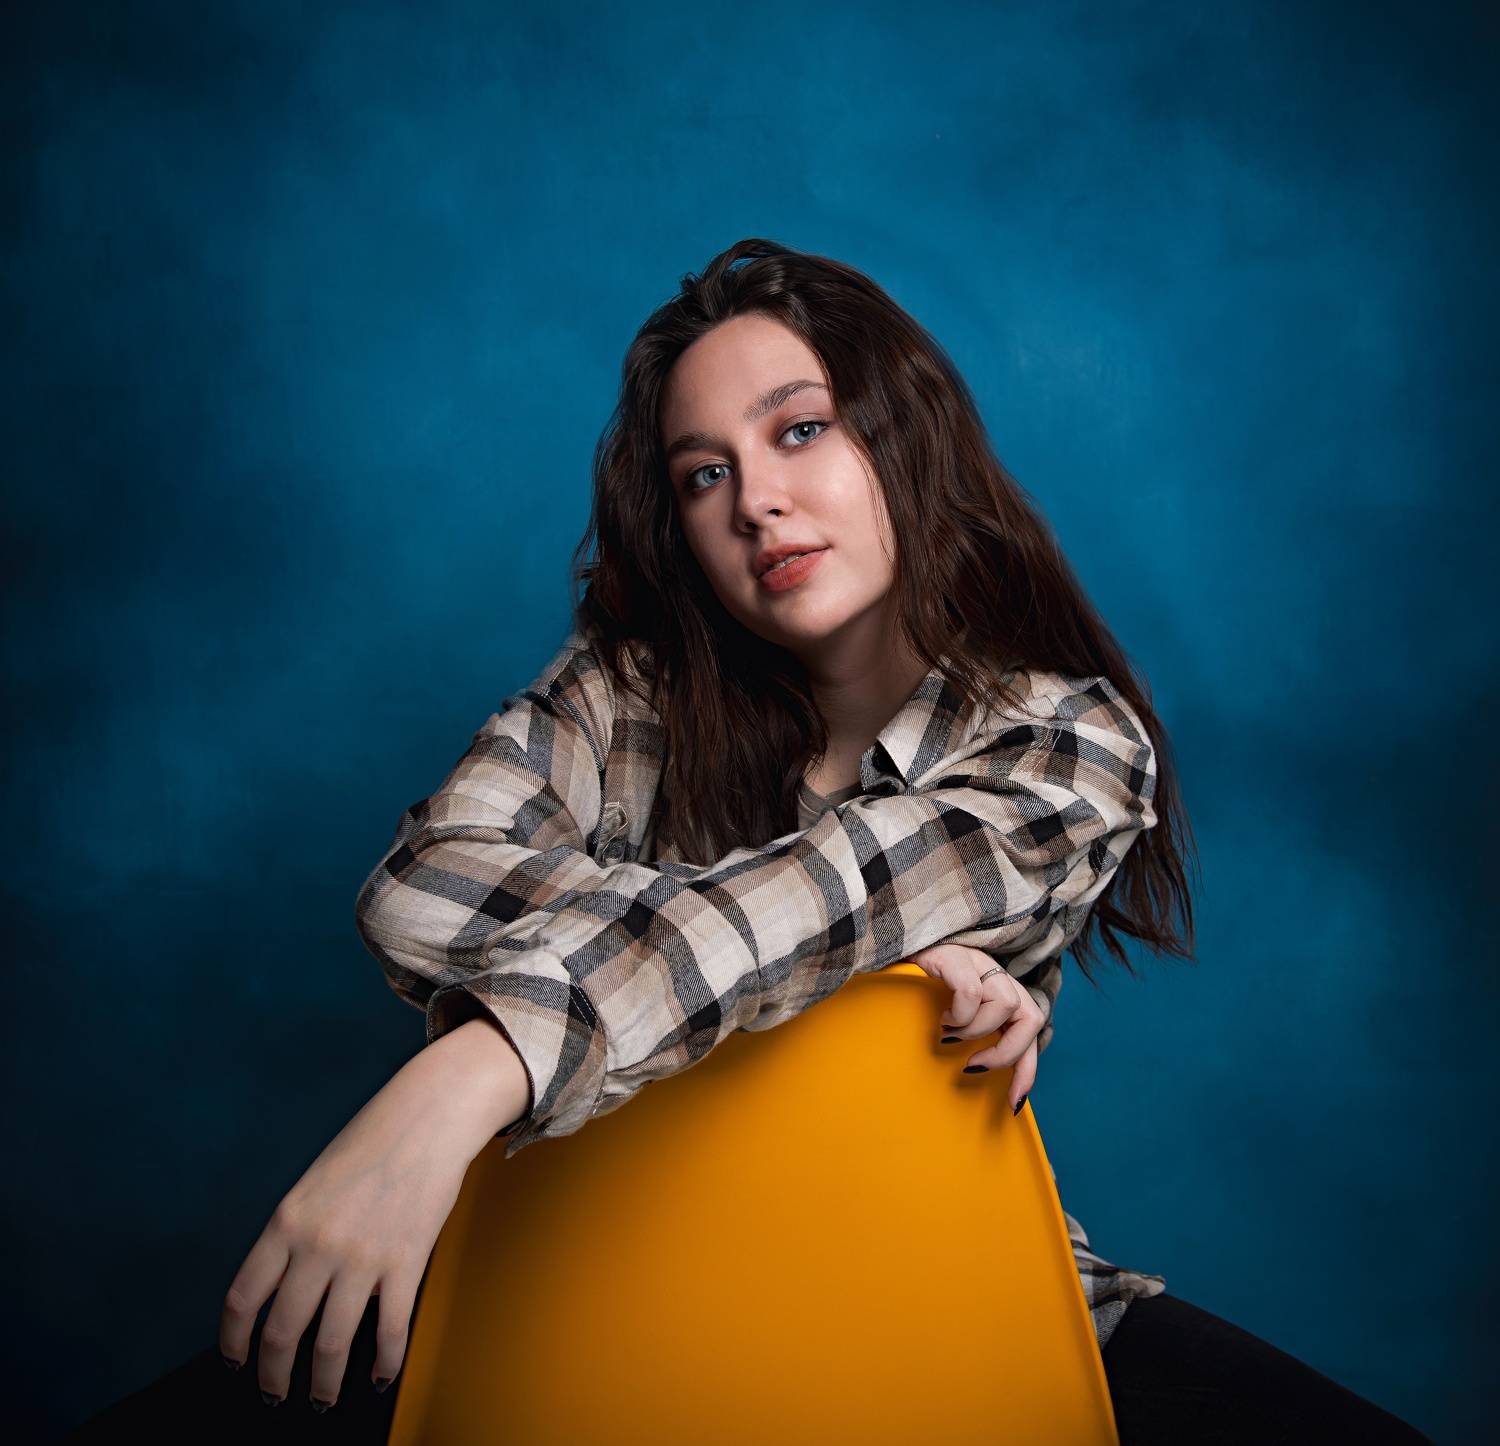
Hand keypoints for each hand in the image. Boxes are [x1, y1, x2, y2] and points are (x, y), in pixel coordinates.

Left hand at [218, 1033, 516, 1410]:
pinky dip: (382, 1363)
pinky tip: (378, 1376)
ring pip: (330, 1345)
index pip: (243, 1298)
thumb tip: (289, 1287)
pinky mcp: (406, 1264)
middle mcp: (317, 1245)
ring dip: (323, 1383)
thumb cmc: (374, 1141)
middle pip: (281, 1333)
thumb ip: (296, 1234)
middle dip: (274, 1376)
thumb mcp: (314, 1183)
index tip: (235, 1362)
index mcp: (286, 1222)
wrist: (430, 1115)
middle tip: (276, 1395)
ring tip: (322, 1398)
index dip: (233, 1342)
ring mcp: (362, 1258)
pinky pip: (389, 1331)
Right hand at [908, 942, 1043, 1112]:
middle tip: (975, 1064)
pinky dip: (959, 1014)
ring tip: (948, 1032)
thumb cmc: (913, 988)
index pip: (1029, 1031)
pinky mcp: (955, 956)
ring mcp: (977, 962)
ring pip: (1005, 1004)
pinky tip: (940, 1017)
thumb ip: (969, 1034)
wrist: (885, 948)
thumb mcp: (949, 1016)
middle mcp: (994, 974)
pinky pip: (971, 992)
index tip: (1013, 1101)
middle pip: (1032, 1016)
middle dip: (1008, 1052)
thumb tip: (975, 1074)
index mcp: (997, 990)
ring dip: (975, 1030)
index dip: (1027, 1070)